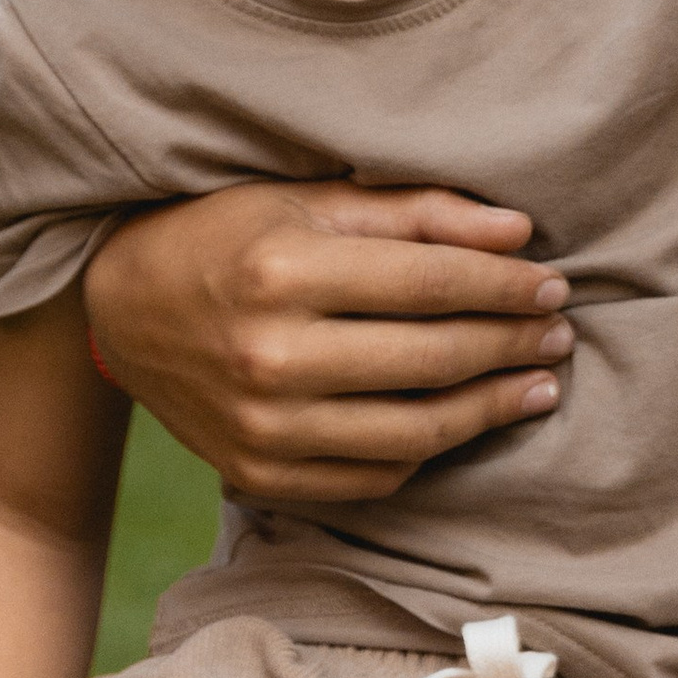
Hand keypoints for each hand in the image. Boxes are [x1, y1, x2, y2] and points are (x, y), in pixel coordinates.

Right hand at [84, 181, 575, 504]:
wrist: (120, 308)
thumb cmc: (226, 233)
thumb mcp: (308, 199)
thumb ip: (415, 213)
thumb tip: (519, 233)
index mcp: (283, 270)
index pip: (431, 283)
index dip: (506, 286)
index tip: (553, 284)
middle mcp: (271, 356)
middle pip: (432, 360)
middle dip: (512, 345)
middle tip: (558, 333)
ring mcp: (263, 428)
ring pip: (414, 432)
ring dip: (490, 409)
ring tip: (536, 384)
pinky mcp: (259, 474)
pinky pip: (373, 478)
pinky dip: (429, 453)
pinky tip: (463, 422)